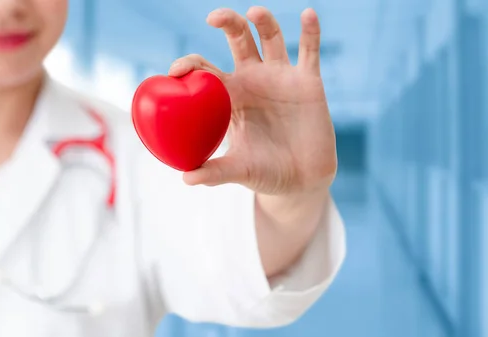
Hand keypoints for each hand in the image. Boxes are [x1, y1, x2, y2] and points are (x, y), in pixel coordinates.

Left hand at [169, 6, 336, 195]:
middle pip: (238, 40)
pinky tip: (308, 15)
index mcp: (231, 97)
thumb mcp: (240, 169)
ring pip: (271, 38)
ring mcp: (282, 78)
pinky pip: (310, 52)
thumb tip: (185, 178)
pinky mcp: (309, 82)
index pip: (207, 71)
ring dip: (263, 21)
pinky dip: (310, 32)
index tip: (176, 70)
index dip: (191, 65)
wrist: (303, 180)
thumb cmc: (266, 172)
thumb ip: (215, 172)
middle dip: (227, 23)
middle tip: (212, 18)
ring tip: (253, 13)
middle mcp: (254, 80)